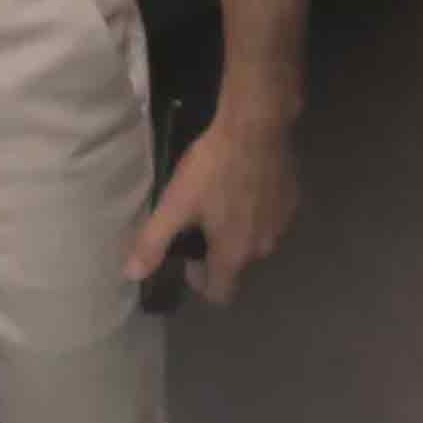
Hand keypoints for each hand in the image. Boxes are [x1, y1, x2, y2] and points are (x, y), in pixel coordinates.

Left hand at [123, 116, 298, 305]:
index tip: (187, 257)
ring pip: (253, 238)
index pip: (220, 293)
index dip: (200, 281)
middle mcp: (262, 248)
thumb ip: (153, 241)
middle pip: (235, 263)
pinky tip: (240, 181)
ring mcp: (281, 224)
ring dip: (236, 227)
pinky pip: (269, 216)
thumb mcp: (175, 203)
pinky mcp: (290, 200)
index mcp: (234, 254)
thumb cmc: (212, 168)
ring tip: (217, 196)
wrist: (254, 128)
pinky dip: (255, 208)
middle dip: (215, 249)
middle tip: (196, 217)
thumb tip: (132, 274)